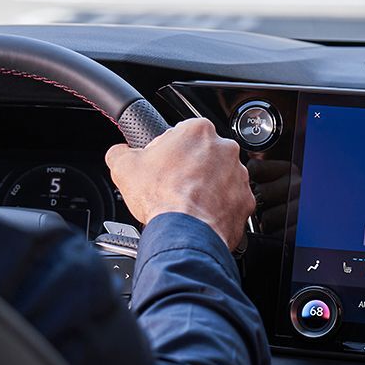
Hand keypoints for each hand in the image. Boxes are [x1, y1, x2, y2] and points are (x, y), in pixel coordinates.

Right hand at [106, 118, 253, 249]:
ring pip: (221, 178)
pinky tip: (201, 216)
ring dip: (207, 188)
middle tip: (174, 186)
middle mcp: (224, 149)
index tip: (162, 166)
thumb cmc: (161, 198)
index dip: (168, 151)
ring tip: (187, 203)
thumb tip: (119, 152)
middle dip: (191, 169)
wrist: (183, 234)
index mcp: (198, 131)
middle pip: (204, 155)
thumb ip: (120, 152)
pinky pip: (231, 202)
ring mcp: (238, 176)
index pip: (181, 134)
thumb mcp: (124, 167)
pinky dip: (219, 209)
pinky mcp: (245, 201)